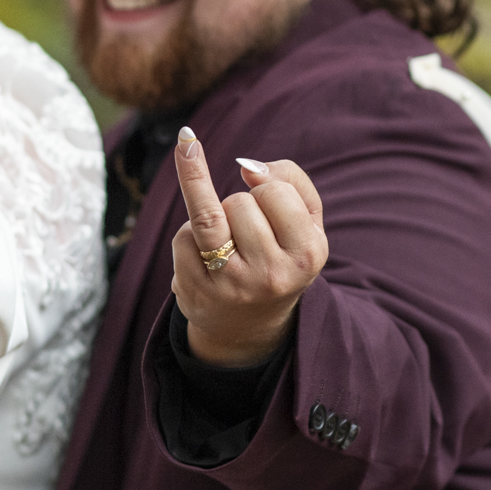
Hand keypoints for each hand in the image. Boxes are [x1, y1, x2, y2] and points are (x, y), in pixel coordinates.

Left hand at [170, 126, 328, 367]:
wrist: (249, 324)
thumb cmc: (279, 255)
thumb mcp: (304, 220)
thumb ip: (289, 178)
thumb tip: (247, 165)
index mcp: (308, 254)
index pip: (274, 190)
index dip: (264, 188)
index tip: (267, 204)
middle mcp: (273, 274)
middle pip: (239, 201)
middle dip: (238, 205)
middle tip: (248, 235)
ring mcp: (232, 286)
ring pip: (208, 214)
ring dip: (214, 216)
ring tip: (228, 243)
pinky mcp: (196, 292)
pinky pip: (182, 237)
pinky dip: (189, 237)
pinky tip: (205, 260)